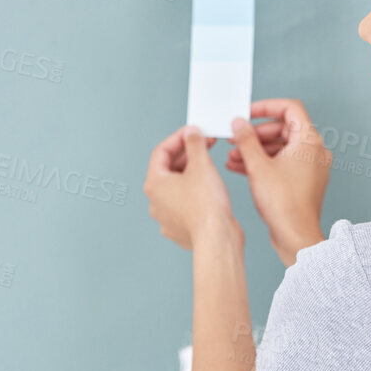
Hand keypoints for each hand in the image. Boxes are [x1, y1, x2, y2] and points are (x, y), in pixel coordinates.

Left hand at [144, 125, 237, 250]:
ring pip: (177, 188)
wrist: (217, 238)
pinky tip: (210, 188)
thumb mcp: (202, 165)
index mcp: (154, 184)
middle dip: (188, 154)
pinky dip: (195, 193)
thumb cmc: (206, 206)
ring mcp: (166, 217)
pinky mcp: (180, 229)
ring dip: (192, 173)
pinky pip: (185, 205)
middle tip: (205, 144)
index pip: (161, 152)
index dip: (179, 138)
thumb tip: (191, 133)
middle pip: (168, 170)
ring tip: (210, 164)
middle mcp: (155, 202)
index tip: (193, 132)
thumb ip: (195, 144)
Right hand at [225, 98, 329, 262]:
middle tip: (235, 137)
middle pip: (282, 128)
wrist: (295, 236)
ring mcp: (310, 167)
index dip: (265, 107)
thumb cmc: (284, 204)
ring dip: (255, 149)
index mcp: (309, 141)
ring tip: (232, 155)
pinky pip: (282, 163)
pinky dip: (263, 163)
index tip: (247, 112)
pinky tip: (240, 167)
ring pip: (280, 147)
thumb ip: (246, 140)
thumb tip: (239, 123)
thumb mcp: (258, 166)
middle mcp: (314, 151)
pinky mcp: (303, 181)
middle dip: (255, 133)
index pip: (289, 109)